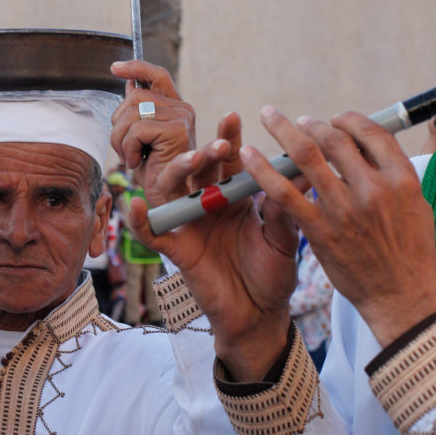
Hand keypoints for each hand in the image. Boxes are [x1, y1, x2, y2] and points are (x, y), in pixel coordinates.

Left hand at [109, 60, 195, 205]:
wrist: (168, 201)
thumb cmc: (153, 172)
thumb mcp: (140, 138)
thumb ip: (138, 111)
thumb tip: (129, 83)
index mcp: (175, 107)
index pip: (156, 75)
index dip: (136, 67)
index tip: (115, 68)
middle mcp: (182, 109)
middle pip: (133, 96)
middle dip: (119, 123)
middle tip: (126, 149)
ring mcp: (181, 119)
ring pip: (131, 113)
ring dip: (121, 139)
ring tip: (132, 157)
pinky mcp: (176, 132)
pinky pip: (136, 130)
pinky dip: (128, 149)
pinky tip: (137, 162)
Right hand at [120, 110, 297, 380]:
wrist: (259, 316)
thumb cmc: (273, 276)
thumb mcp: (283, 240)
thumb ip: (284, 211)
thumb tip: (300, 175)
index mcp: (235, 197)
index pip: (229, 161)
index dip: (229, 139)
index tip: (233, 117)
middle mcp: (208, 205)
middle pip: (198, 168)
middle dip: (206, 151)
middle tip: (220, 143)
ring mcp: (189, 225)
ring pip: (172, 190)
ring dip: (178, 172)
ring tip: (192, 161)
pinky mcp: (176, 250)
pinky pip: (151, 234)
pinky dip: (139, 221)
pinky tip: (135, 205)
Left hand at [245, 107, 435, 346]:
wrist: (401, 297)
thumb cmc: (410, 253)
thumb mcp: (415, 206)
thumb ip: (390, 175)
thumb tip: (366, 149)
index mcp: (401, 179)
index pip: (371, 133)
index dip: (348, 120)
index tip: (334, 120)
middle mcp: (374, 189)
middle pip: (335, 140)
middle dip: (312, 125)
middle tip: (299, 121)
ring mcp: (344, 209)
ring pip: (306, 156)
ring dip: (284, 131)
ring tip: (270, 117)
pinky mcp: (319, 230)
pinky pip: (284, 193)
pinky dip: (263, 170)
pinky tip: (248, 155)